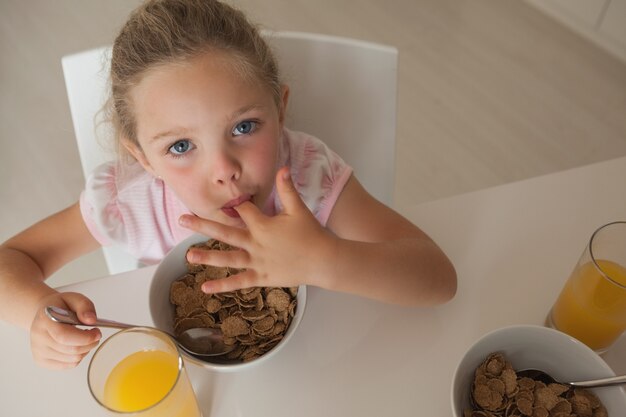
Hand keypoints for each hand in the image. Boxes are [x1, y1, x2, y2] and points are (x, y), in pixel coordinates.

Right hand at [30, 292, 100, 369]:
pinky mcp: (41, 361)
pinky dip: (77, 357)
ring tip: (84, 338)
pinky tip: (75, 346)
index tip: (97, 332)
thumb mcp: (74, 298)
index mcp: (45, 319)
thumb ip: (85, 306)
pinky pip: (67, 365)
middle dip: (90, 344)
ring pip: (72, 360)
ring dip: (85, 350)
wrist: (44, 315)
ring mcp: (38, 351)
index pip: (64, 336)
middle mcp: (38, 337)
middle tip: (95, 335)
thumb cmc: (60, 307)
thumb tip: (91, 320)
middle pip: (71, 350)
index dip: (85, 338)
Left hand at [180, 167, 333, 292]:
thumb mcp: (298, 209)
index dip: (233, 202)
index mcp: (263, 225)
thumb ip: (287, 189)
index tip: (220, 198)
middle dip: (202, 224)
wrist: (323, 260)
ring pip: (228, 259)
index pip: (242, 210)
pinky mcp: (261, 277)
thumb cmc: (311, 233)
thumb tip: (283, 167)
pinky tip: (205, 288)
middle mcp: (255, 243)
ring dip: (207, 257)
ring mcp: (257, 262)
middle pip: (225, 232)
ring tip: (188, 256)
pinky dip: (223, 286)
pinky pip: (239, 282)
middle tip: (182, 219)